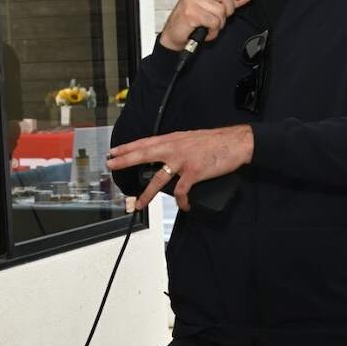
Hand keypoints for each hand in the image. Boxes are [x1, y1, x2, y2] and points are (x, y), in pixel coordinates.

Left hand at [108, 125, 255, 211]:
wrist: (236, 142)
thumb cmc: (213, 142)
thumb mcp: (189, 139)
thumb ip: (174, 146)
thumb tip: (162, 155)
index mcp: (172, 140)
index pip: (144, 143)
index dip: (127, 147)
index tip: (113, 152)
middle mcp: (174, 148)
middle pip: (144, 154)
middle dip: (125, 160)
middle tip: (111, 165)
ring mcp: (183, 161)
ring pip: (158, 179)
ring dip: (147, 194)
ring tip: (138, 204)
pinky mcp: (194, 172)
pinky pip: (182, 191)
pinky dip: (181, 201)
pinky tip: (183, 206)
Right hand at [160, 0, 255, 52]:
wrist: (174, 33)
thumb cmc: (192, 18)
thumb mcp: (215, 5)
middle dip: (228, 9)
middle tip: (219, 16)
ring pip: (221, 10)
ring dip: (219, 22)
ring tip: (210, 24)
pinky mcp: (191, 13)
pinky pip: (214, 22)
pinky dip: (213, 30)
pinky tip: (205, 30)